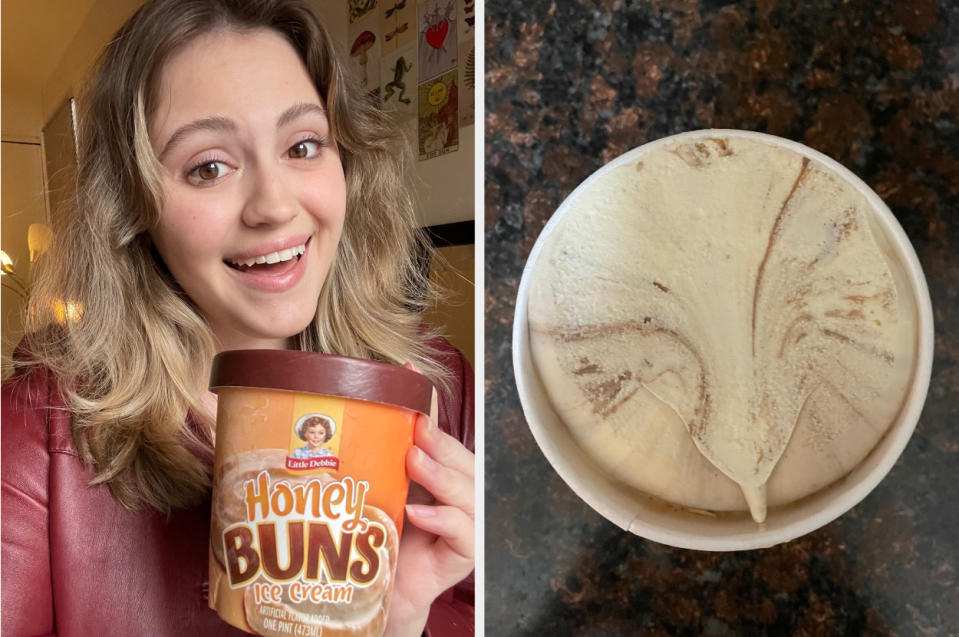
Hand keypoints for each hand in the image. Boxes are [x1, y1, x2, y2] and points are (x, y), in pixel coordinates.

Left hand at [384, 412, 474, 636]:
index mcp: (446, 479)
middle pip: (466, 466)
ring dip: (441, 477)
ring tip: (415, 463)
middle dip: (442, 447)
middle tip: (418, 433)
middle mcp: (463, 499)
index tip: (419, 415)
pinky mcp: (465, 555)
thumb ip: (389, 465)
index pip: (450, 449)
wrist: (381, 589)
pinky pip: (461, 532)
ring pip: (468, 495)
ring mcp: (469, 527)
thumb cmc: (385, 538)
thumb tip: (371, 422)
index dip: (438, 431)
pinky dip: (442, 519)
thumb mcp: (386, 493)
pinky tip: (418, 513)